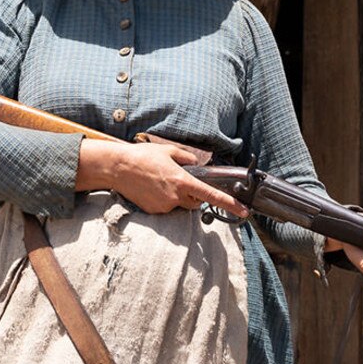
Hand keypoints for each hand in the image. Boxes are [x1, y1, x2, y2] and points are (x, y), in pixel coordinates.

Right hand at [77, 139, 247, 217]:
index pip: (211, 195)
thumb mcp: (169, 151)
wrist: (118, 168)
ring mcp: (164, 206)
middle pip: (196, 202)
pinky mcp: (154, 212)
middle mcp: (175, 196)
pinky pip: (167, 208)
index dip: (229, 204)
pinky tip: (152, 189)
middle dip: (194, 195)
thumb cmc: (143, 157)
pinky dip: (164, 200)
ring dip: (178, 197)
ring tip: (161, 182)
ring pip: (180, 205)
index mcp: (182, 181)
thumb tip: (195, 165)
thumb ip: (187, 159)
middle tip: (181, 181)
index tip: (243, 211)